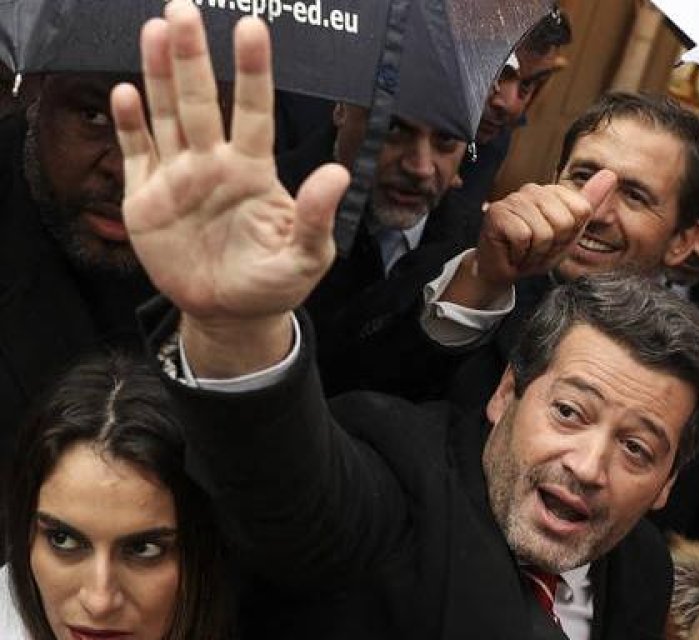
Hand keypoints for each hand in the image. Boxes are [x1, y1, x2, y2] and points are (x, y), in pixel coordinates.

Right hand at [113, 1, 348, 373]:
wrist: (231, 314)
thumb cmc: (275, 283)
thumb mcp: (306, 257)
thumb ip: (318, 217)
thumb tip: (337, 174)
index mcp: (253, 172)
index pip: (254, 111)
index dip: (253, 71)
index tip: (252, 28)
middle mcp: (214, 164)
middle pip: (200, 101)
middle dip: (192, 57)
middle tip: (185, 9)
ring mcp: (179, 178)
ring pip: (167, 116)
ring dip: (159, 75)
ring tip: (157, 30)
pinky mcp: (147, 199)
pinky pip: (138, 154)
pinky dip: (130, 125)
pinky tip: (126, 92)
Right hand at [442, 172, 617, 308]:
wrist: (504, 271)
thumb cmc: (536, 251)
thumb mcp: (571, 231)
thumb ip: (590, 202)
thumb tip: (611, 174)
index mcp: (552, 192)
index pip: (582, 210)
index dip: (570, 234)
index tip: (555, 240)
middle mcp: (533, 190)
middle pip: (564, 222)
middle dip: (553, 245)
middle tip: (538, 248)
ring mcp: (513, 199)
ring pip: (544, 232)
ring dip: (536, 252)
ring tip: (525, 251)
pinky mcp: (497, 212)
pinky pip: (523, 237)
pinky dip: (520, 252)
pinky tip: (513, 251)